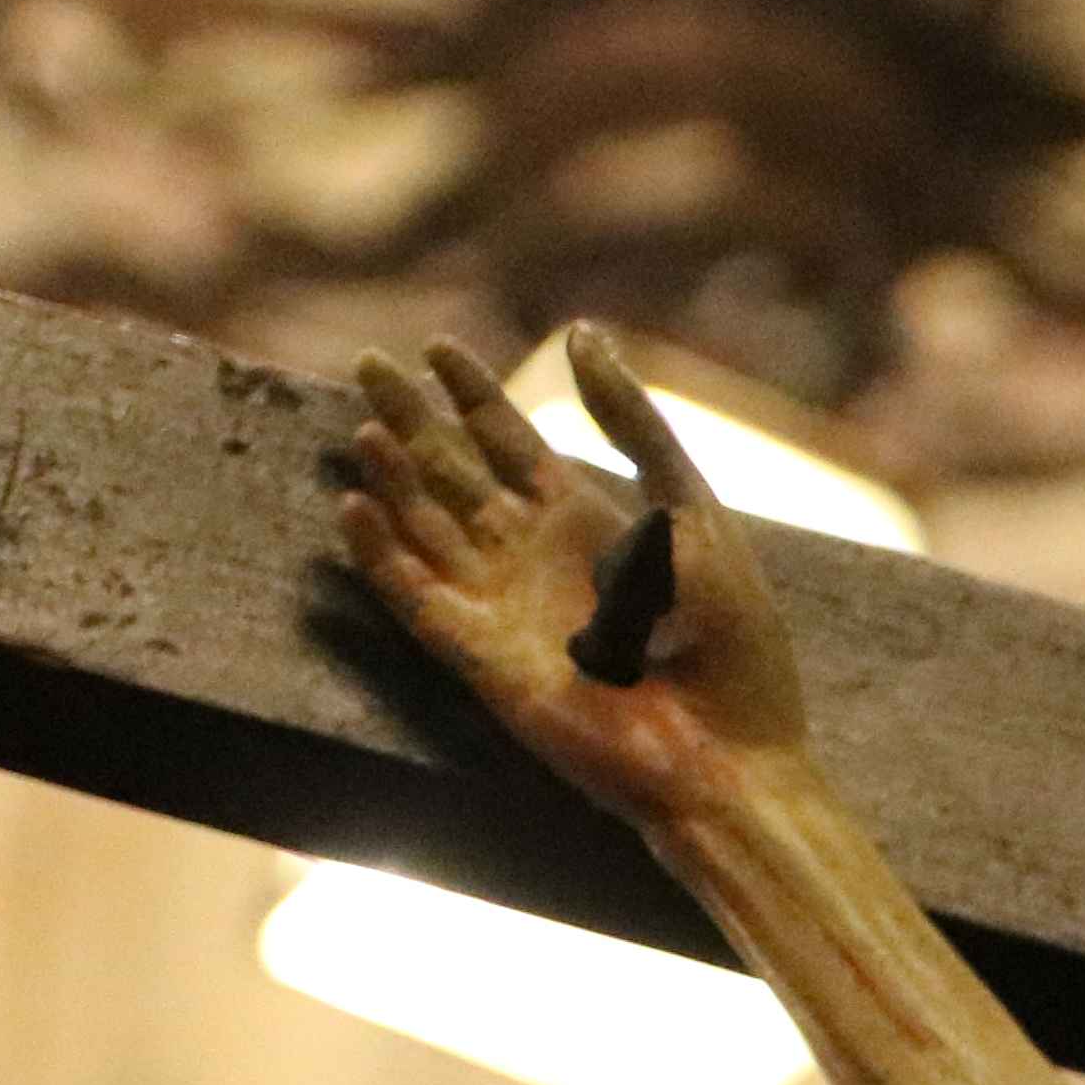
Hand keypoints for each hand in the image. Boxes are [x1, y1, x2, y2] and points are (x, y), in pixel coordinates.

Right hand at [333, 329, 805, 827]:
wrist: (731, 750)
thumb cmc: (729, 639)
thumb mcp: (691, 509)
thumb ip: (634, 426)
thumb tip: (580, 334)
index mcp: (587, 521)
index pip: (511, 442)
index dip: (473, 395)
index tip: (436, 345)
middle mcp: (534, 557)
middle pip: (455, 474)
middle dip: (413, 420)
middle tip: (368, 364)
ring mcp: (503, 606)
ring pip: (426, 527)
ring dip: (393, 479)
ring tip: (364, 429)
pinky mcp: (482, 658)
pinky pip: (416, 599)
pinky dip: (381, 556)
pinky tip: (353, 507)